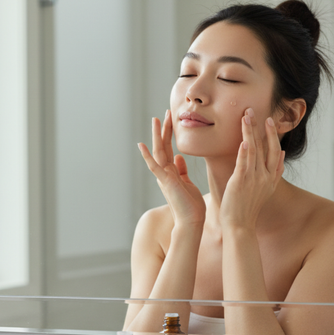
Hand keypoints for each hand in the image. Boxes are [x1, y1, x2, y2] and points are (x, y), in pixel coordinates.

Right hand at [138, 110, 205, 227]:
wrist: (192, 221)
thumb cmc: (191, 206)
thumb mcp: (187, 183)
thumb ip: (181, 170)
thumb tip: (179, 157)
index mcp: (171, 172)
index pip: (169, 149)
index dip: (169, 134)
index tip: (170, 119)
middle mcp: (165, 172)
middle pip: (162, 146)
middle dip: (163, 129)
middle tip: (165, 113)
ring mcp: (163, 177)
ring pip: (158, 152)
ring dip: (157, 135)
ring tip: (156, 119)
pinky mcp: (165, 182)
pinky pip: (154, 166)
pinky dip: (147, 156)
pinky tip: (141, 145)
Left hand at [220, 108, 284, 229]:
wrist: (240, 226)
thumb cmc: (247, 209)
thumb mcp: (265, 190)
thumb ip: (274, 172)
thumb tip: (283, 155)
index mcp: (271, 179)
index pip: (276, 153)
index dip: (273, 136)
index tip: (270, 121)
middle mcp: (265, 177)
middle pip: (268, 148)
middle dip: (264, 129)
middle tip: (260, 113)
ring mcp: (254, 179)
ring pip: (254, 150)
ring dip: (251, 131)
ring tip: (247, 116)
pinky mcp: (241, 182)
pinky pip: (244, 162)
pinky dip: (244, 150)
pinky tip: (243, 139)